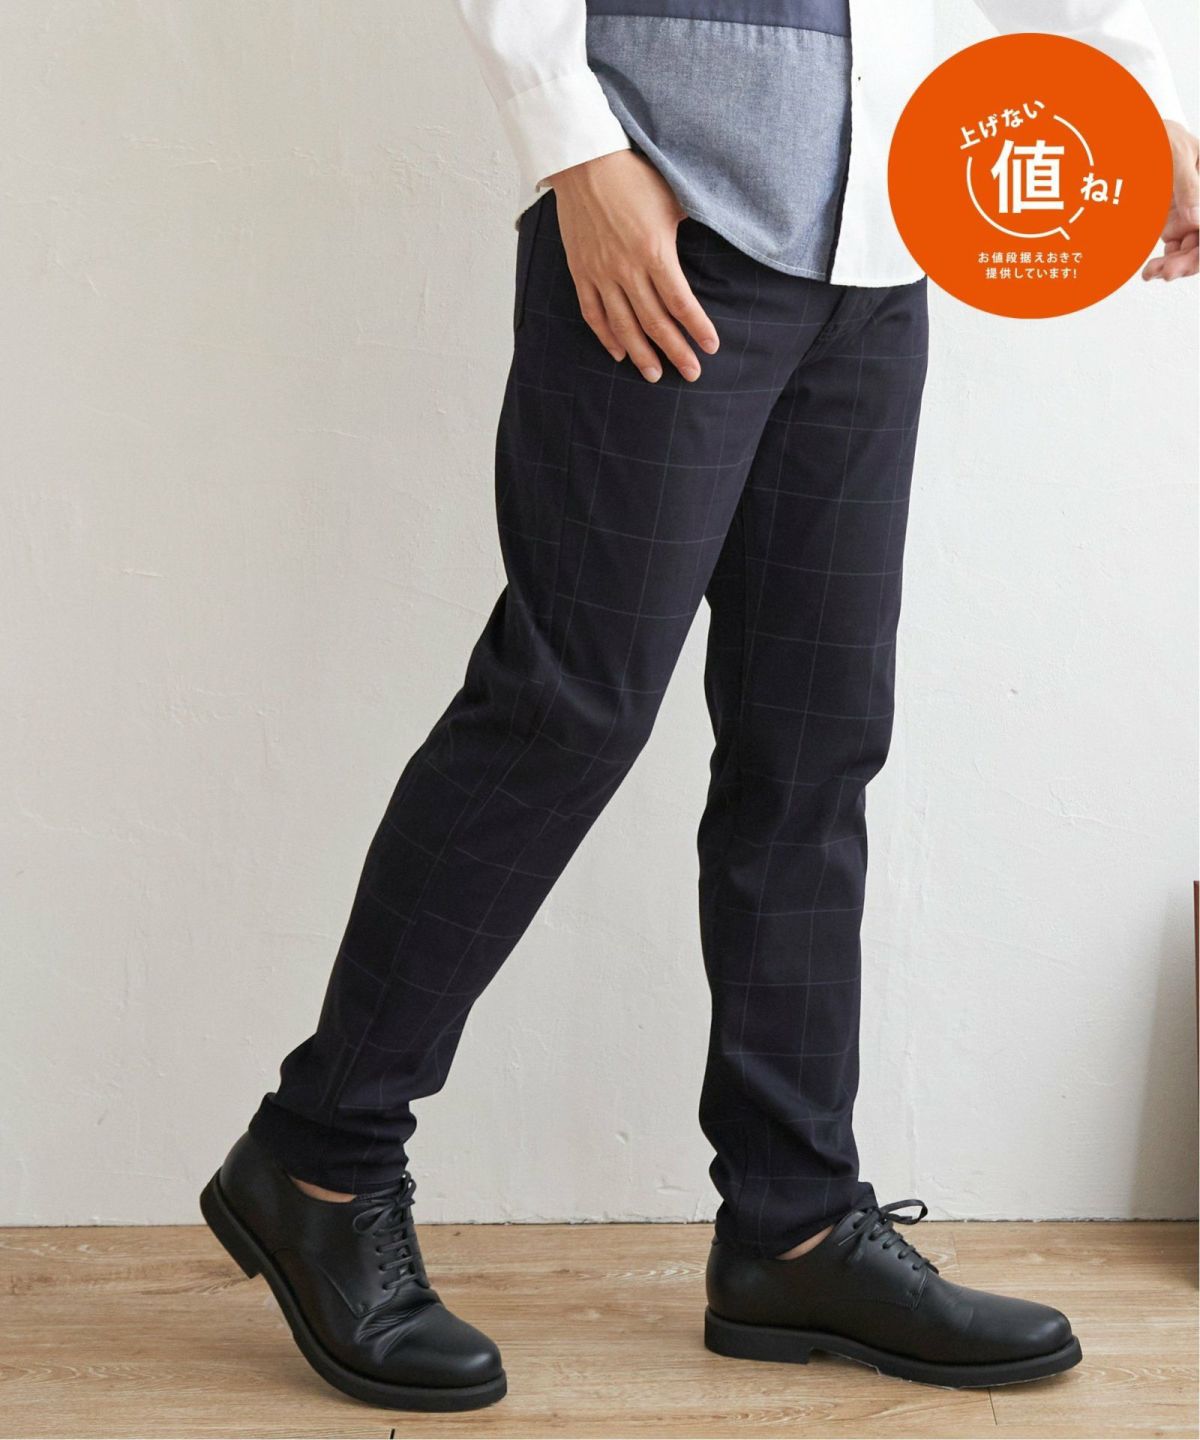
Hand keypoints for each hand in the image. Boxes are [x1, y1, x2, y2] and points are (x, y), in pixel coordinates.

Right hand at [544, 150, 718, 381]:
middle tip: (691, 373)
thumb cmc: (633, 176)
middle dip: (675, 351)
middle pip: (655, 322)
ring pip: (623, 325)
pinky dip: (606, 336)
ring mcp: (600, 273)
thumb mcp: (672, 197)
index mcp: (654, 251)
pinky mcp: (580, 271)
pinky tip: (618, 353)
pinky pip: (593, 313)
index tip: (710, 348)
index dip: (697, 328)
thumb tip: (721, 234)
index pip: (680, 302)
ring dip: (641, 354)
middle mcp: (627, 268)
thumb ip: (692, 224)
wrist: (584, 161)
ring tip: (655, 375)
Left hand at [1142, 119, 1197, 280]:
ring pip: (1190, 248)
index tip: (1190, 260)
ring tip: (1153, 272)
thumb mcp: (1173, 153)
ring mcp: (1186, 211)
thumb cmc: (1151, 135)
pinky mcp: (1167, 221)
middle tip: (1166, 272)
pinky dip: (1164, 262)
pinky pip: (1174, 249)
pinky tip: (1152, 270)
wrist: (1122, 139)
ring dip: (1174, 265)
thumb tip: (1197, 216)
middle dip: (1188, 260)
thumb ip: (1188, 184)